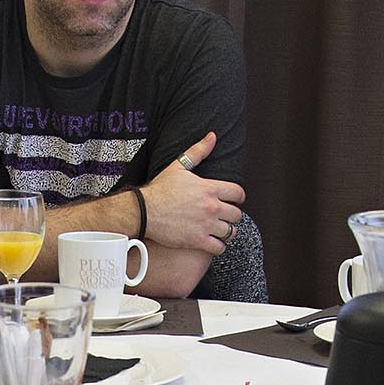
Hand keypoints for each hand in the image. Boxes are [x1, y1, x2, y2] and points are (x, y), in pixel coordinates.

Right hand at [137, 130, 244, 259]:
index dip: (238, 197)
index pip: (238, 193)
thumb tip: (212, 137)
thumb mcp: (179, 166)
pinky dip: (218, 246)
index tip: (233, 200)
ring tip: (219, 229)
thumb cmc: (160, 189)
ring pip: (230, 232)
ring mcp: (206, 225)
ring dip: (227, 231)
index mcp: (210, 188)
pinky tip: (212, 242)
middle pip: (237, 214)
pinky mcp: (198, 241)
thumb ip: (198, 151)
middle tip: (224, 216)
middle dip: (232, 215)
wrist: (145, 211)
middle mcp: (211, 207)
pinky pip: (219, 247)